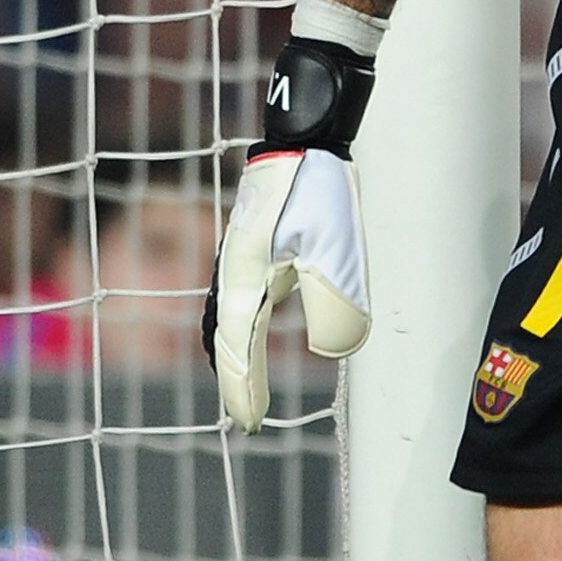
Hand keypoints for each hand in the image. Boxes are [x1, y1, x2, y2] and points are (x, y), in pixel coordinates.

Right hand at [204, 31, 377, 428]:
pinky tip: (248, 326)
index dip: (245, 389)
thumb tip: (337, 350)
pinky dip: (235, 326)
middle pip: (226, 340)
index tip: (253, 424)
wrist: (303, 136)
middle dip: (235, 380)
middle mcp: (233, 273)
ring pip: (224, 318)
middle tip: (247, 417)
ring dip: (231, 354)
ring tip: (239, 384)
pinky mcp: (250, 244)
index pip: (241, 350)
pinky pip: (234, 298)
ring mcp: (237, 257)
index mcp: (246, 280)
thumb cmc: (320, 190)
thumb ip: (335, 305)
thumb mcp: (335, 251)